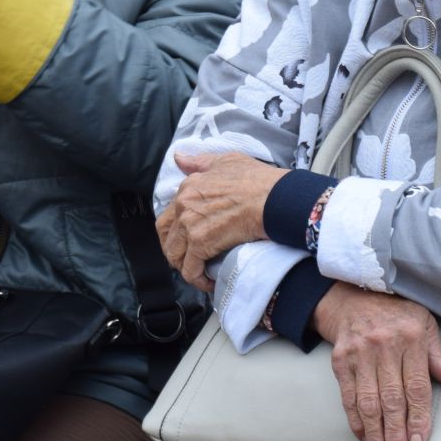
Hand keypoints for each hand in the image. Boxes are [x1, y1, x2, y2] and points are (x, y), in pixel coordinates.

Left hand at [155, 151, 288, 290]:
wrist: (274, 198)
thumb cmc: (258, 180)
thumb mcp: (227, 161)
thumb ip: (200, 162)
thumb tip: (179, 158)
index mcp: (188, 187)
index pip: (170, 214)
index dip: (176, 231)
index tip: (188, 241)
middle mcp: (183, 204)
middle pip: (166, 236)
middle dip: (175, 251)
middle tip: (190, 260)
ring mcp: (189, 224)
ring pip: (175, 255)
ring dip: (185, 267)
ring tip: (200, 273)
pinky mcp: (200, 243)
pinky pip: (190, 269)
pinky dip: (197, 280)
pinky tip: (209, 282)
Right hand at [313, 285, 440, 440]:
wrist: (352, 294)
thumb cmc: (395, 311)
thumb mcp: (424, 323)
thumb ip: (437, 354)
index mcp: (411, 338)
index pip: (417, 387)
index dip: (419, 418)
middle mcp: (384, 347)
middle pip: (392, 400)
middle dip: (396, 434)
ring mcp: (359, 353)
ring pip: (368, 402)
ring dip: (375, 434)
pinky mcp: (340, 359)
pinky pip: (347, 396)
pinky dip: (355, 420)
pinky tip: (363, 437)